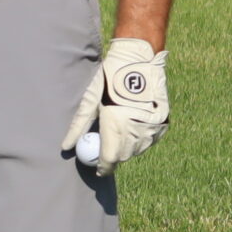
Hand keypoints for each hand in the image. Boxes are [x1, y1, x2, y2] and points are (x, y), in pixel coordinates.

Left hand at [63, 38, 168, 174]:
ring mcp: (153, 127)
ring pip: (139, 149)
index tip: (98, 171)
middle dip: (114, 156)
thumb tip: (66, 146)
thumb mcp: (90, 100)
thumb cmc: (109, 78)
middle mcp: (137, 129)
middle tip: (105, 150)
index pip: (109, 158)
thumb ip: (79, 126)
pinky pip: (151, 139)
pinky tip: (134, 128)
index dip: (103, 167)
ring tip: (119, 136)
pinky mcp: (164, 122)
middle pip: (124, 156)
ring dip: (128, 149)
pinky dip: (142, 139)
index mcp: (116, 125)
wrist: (139, 60)